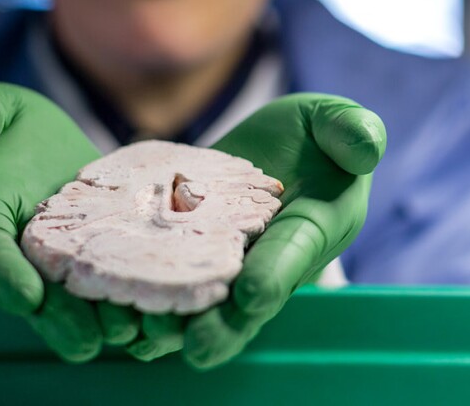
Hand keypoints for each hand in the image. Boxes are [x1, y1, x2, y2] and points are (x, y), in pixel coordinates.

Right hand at [0, 81, 139, 361]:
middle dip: (60, 319)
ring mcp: (53, 260)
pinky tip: (162, 312)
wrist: (33, 136)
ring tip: (132, 332)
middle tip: (89, 340)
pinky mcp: (90, 256)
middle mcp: (13, 252)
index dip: (2, 277)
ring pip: (73, 298)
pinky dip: (130, 298)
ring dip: (100, 319)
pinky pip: (107, 281)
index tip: (26, 297)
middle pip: (33, 294)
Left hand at [0, 83, 384, 366]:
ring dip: (171, 324)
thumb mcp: (339, 123)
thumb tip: (367, 144)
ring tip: (137, 334)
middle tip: (193, 345)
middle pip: (244, 305)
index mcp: (313, 230)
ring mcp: (226, 265)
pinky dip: (135, 297)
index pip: (294, 256)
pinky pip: (161, 282)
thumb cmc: (319, 137)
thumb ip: (353, 131)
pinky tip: (103, 305)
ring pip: (199, 307)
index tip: (252, 293)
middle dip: (221, 328)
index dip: (275, 276)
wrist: (280, 150)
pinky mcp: (185, 255)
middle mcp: (269, 260)